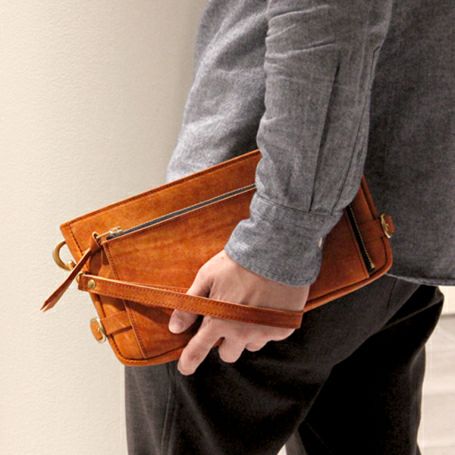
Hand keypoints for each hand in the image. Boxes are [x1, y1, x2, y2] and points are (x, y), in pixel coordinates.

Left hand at [168, 249, 309, 374]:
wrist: (275, 253)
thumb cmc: (237, 263)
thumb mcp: (207, 278)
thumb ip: (190, 305)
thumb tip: (175, 328)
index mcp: (219, 321)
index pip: (199, 350)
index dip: (189, 362)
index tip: (185, 368)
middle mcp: (241, 333)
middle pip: (228, 354)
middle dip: (225, 342)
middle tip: (228, 322)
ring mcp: (263, 332)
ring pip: (250, 345)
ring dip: (247, 334)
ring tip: (250, 309)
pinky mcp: (282, 329)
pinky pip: (270, 335)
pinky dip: (266, 325)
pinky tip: (267, 306)